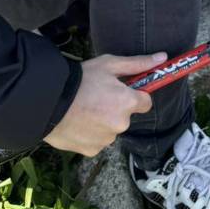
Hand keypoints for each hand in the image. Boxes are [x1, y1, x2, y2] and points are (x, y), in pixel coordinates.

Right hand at [44, 51, 165, 157]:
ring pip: (111, 129)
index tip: (122, 91)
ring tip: (84, 110)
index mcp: (128, 102)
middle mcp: (121, 124)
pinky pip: (97, 141)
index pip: (146, 102)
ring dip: (103, 122)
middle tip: (96, 98)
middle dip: (116, 108)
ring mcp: (106, 139)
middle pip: (126, 116)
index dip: (134, 96)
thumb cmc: (80, 80)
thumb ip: (138, 63)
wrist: (46, 102)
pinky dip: (91, 134)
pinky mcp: (92, 150)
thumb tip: (163, 58)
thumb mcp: (109, 65)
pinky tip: (78, 122)